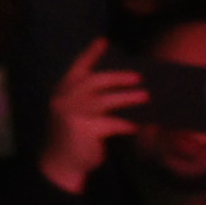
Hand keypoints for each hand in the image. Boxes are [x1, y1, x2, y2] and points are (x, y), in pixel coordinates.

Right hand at [40, 39, 141, 195]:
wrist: (60, 164)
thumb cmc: (70, 137)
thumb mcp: (75, 114)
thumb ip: (89, 101)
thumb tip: (121, 90)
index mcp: (61, 92)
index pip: (77, 68)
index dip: (91, 54)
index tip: (105, 41)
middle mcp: (64, 99)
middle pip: (94, 80)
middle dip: (118, 76)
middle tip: (138, 77)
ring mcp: (72, 114)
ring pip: (105, 100)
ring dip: (128, 98)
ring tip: (145, 97)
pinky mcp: (84, 129)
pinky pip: (113, 123)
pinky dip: (128, 124)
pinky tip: (138, 125)